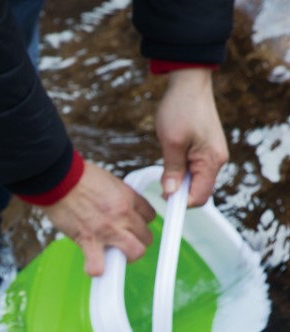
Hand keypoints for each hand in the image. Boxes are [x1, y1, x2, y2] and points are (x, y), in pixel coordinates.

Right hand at [42, 162, 155, 276]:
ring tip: (116, 257)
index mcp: (128, 198)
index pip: (150, 216)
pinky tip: (94, 266)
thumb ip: (118, 197)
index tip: (133, 225)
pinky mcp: (88, 240)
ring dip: (126, 257)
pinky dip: (96, 269)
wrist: (59, 180)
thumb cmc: (79, 178)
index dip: (141, 223)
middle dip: (138, 241)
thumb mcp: (109, 181)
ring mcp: (107, 230)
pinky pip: (98, 265)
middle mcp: (122, 215)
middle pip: (146, 238)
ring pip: (134, 252)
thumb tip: (118, 209)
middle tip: (126, 242)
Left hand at [155, 68, 228, 205]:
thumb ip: (172, 170)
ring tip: (166, 162)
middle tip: (161, 180)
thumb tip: (170, 194)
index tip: (163, 203)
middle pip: (197, 191)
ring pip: (193, 181)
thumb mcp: (171, 142)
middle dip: (178, 192)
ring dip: (177, 179)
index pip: (199, 197)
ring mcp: (211, 155)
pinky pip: (192, 170)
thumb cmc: (181, 108)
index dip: (180, 204)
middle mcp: (216, 161)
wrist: (188, 82)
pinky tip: (170, 158)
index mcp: (211, 161)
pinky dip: (179, 170)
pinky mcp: (204, 150)